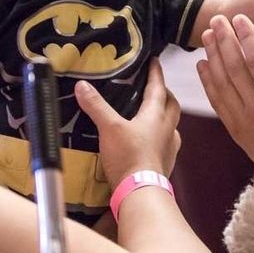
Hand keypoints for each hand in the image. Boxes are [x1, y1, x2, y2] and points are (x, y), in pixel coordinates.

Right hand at [75, 60, 181, 188]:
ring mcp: (170, 146)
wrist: (141, 191)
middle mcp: (168, 128)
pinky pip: (168, 142)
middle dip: (165, 94)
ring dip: (165, 116)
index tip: (156, 61)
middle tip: (156, 88)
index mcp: (156, 115)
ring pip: (172, 124)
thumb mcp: (108, 127)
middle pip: (172, 105)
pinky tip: (151, 141)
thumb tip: (82, 85)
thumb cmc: (128, 155)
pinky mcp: (167, 162)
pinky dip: (161, 136)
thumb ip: (96, 106)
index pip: (158, 87)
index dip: (156, 73)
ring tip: (153, 114)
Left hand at [197, 15, 253, 170]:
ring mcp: (245, 122)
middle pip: (236, 68)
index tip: (240, 19)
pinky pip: (218, 102)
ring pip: (223, 83)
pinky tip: (202, 63)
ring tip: (208, 34)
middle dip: (225, 40)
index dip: (248, 37)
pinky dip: (208, 81)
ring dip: (213, 56)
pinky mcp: (236, 131)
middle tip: (218, 18)